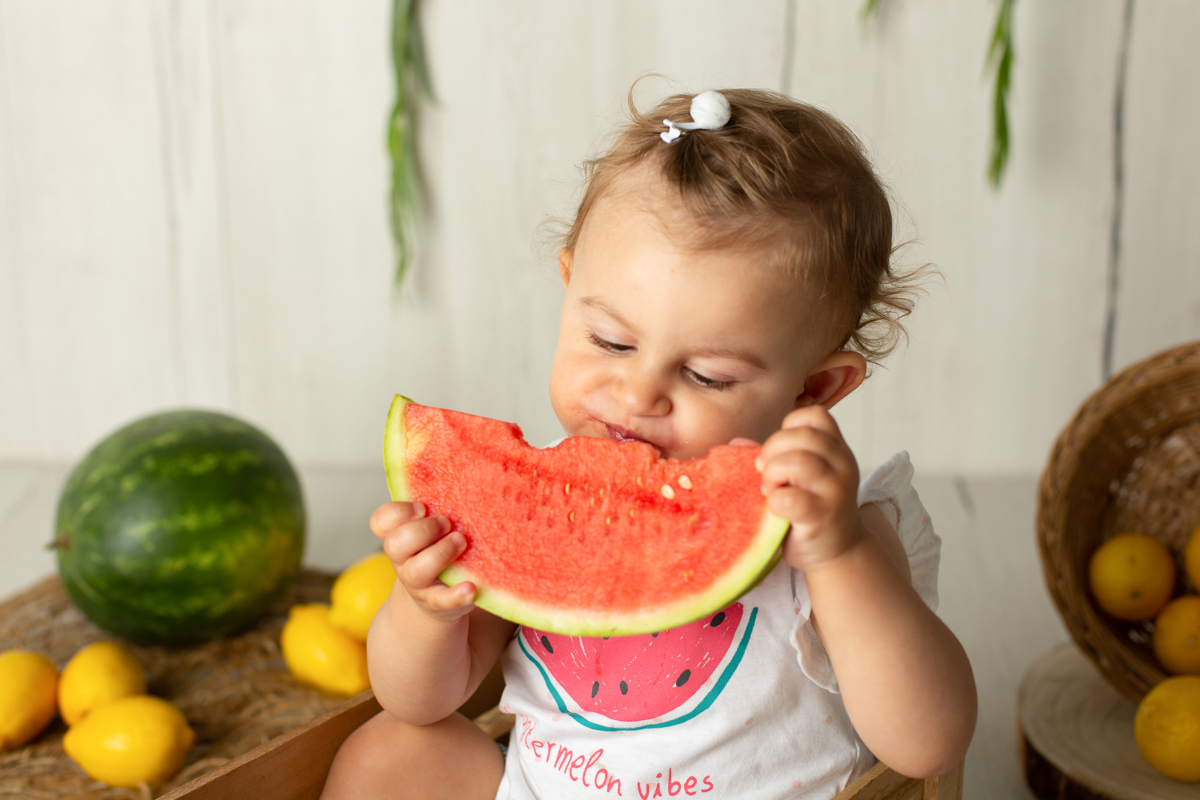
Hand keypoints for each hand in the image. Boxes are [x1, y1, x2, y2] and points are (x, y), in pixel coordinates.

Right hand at [369, 501, 474, 622]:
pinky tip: (471, 588)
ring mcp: (418, 584)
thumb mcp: (431, 530)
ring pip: (415, 571)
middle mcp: (403, 560)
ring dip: (439, 554)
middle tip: (448, 523)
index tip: (423, 507)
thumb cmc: (438, 552)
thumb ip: (436, 506)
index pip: (381, 521)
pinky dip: (456, 595)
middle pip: (395, 544)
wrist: (436, 602)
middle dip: (422, 530)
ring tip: (462, 543)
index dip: (398, 512)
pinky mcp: (439, 604)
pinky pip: (442, 602)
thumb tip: (463, 456)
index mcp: (400, 537)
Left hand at [757, 406, 864, 572]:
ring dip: (773, 473)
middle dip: (773, 450)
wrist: (838, 552)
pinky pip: (791, 498)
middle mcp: (843, 464)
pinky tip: (775, 508)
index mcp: (836, 449)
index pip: (815, 416)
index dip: (788, 429)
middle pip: (803, 435)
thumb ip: (772, 457)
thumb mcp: (798, 477)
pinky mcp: (823, 516)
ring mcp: (836, 490)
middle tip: (765, 474)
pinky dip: (775, 500)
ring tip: (770, 490)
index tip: (778, 452)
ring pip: (799, 462)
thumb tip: (735, 443)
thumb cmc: (812, 510)